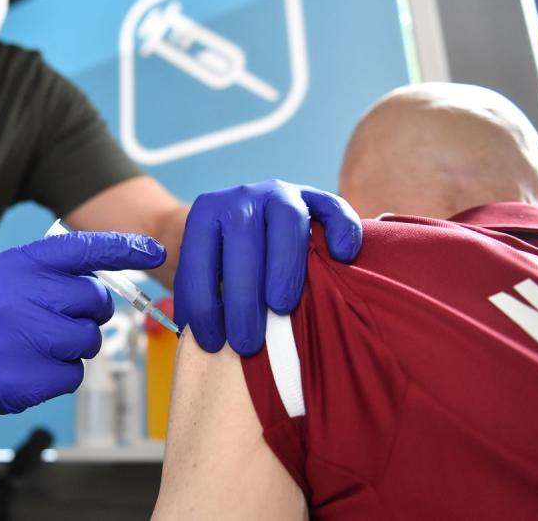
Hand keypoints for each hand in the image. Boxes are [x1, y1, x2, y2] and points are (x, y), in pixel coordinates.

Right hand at [0, 231, 165, 419]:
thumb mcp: (7, 275)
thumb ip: (52, 272)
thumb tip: (108, 279)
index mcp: (19, 265)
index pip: (84, 250)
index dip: (125, 249)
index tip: (156, 251)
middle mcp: (20, 297)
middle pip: (94, 303)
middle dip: (89, 314)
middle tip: (61, 320)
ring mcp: (20, 339)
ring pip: (88, 341)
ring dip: (75, 347)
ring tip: (41, 346)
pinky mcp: (22, 379)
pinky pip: (72, 375)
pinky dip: (60, 374)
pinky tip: (31, 367)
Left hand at [174, 180, 360, 355]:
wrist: (250, 220)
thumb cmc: (223, 262)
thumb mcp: (203, 272)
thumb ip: (200, 295)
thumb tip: (195, 338)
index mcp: (205, 214)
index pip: (199, 259)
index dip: (203, 305)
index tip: (213, 343)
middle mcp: (241, 198)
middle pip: (243, 239)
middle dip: (243, 296)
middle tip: (247, 342)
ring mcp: (280, 194)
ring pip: (287, 219)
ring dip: (284, 266)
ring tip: (282, 308)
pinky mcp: (314, 196)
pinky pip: (332, 206)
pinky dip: (341, 228)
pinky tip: (342, 257)